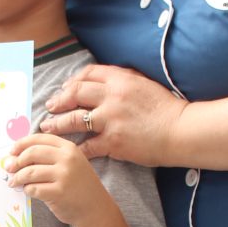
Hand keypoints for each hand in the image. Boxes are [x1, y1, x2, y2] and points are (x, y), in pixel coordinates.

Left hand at [5, 132, 104, 226]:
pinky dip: (27, 190)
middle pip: (32, 153)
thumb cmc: (78, 186)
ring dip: (17, 177)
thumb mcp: (70, 164)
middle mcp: (67, 159)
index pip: (39, 139)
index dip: (22, 143)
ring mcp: (64, 176)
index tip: (12, 151)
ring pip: (30, 172)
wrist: (95, 209)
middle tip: (9, 168)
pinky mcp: (58, 193)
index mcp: (69, 148)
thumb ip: (49, 157)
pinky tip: (27, 191)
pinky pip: (33, 189)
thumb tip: (16, 156)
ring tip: (13, 182)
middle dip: (16, 161)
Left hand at [41, 62, 184, 165]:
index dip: (72, 81)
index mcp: (120, 79)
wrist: (180, 130)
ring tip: (47, 128)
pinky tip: (67, 151)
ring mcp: (111, 119)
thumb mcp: (144, 84)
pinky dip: (75, 149)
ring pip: (74, 119)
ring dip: (57, 124)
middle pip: (75, 94)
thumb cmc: (165, 108)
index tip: (64, 89)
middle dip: (58, 101)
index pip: (87, 74)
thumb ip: (122, 79)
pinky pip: (87, 146)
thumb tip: (103, 80)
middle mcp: (112, 96)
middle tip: (49, 107)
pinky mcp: (113, 141)